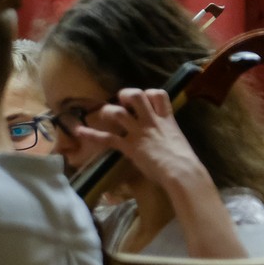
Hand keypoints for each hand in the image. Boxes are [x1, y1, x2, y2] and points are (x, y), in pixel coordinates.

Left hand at [65, 87, 211, 195]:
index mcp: (166, 119)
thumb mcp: (177, 141)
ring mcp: (139, 132)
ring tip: (104, 114)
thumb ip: (167, 136)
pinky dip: (91, 134)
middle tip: (121, 101)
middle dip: (126, 94)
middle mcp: (151, 121)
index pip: (159, 94)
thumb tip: (163, 143)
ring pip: (118, 112)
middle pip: (137, 96)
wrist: (181, 171)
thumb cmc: (184, 161)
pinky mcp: (129, 146)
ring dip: (108, 111)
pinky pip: (107, 138)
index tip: (144, 99)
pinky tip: (79, 132)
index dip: (149, 93)